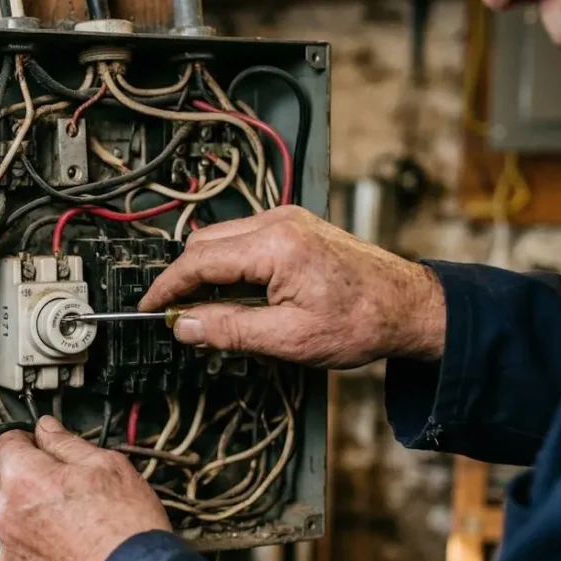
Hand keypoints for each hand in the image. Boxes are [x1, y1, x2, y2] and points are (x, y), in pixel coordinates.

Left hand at [0, 416, 171, 560]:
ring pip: (13, 520)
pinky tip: (70, 549)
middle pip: (5, 483)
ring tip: (74, 523)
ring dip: (32, 516)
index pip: (4, 444)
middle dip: (29, 479)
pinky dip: (39, 549)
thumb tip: (46, 428)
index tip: (41, 445)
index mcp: (23, 480)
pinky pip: (22, 554)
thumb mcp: (107, 466)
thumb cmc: (126, 528)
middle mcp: (6, 517)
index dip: (25, 440)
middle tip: (68, 486)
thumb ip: (66, 442)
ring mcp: (11, 553)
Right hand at [139, 206, 446, 368]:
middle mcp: (279, 223)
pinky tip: (237, 297)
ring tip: (210, 313)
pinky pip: (244, 241)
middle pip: (204, 244)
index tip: (148, 307)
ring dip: (208, 273)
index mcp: (275, 246)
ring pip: (222, 240)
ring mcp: (288, 221)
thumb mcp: (289, 339)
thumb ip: (229, 330)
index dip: (167, 287)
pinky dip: (230, 266)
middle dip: (185, 280)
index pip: (199, 261)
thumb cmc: (364, 322)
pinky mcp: (295, 228)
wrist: (412, 308)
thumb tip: (184, 325)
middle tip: (177, 317)